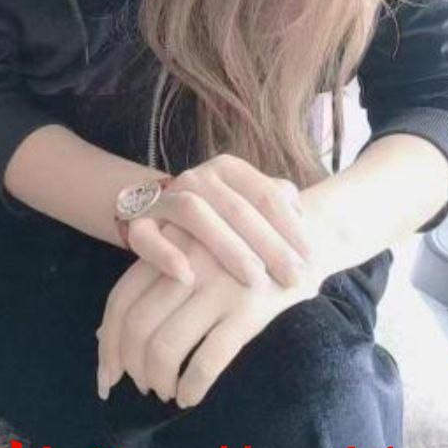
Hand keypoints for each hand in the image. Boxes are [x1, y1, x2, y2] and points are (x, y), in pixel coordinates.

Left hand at [96, 218, 331, 407]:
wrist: (305, 234)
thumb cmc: (242, 246)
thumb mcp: (194, 249)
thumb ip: (153, 281)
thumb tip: (102, 335)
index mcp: (170, 247)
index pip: (120, 299)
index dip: (108, 342)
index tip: (107, 375)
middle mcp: (188, 265)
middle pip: (137, 326)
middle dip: (131, 365)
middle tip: (140, 385)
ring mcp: (218, 286)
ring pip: (165, 346)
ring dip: (158, 379)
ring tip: (165, 391)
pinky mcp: (250, 309)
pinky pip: (206, 360)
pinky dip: (191, 387)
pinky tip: (190, 396)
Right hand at [123, 154, 313, 291]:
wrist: (152, 209)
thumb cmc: (215, 214)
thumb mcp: (245, 202)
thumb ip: (275, 203)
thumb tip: (306, 214)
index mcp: (227, 169)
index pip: (265, 193)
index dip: (290, 226)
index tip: (311, 258)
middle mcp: (196, 177)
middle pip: (236, 207)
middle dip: (269, 244)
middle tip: (294, 276)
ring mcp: (165, 198)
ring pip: (195, 214)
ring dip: (226, 246)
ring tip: (254, 278)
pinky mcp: (137, 223)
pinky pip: (147, 236)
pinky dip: (165, 254)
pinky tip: (187, 277)